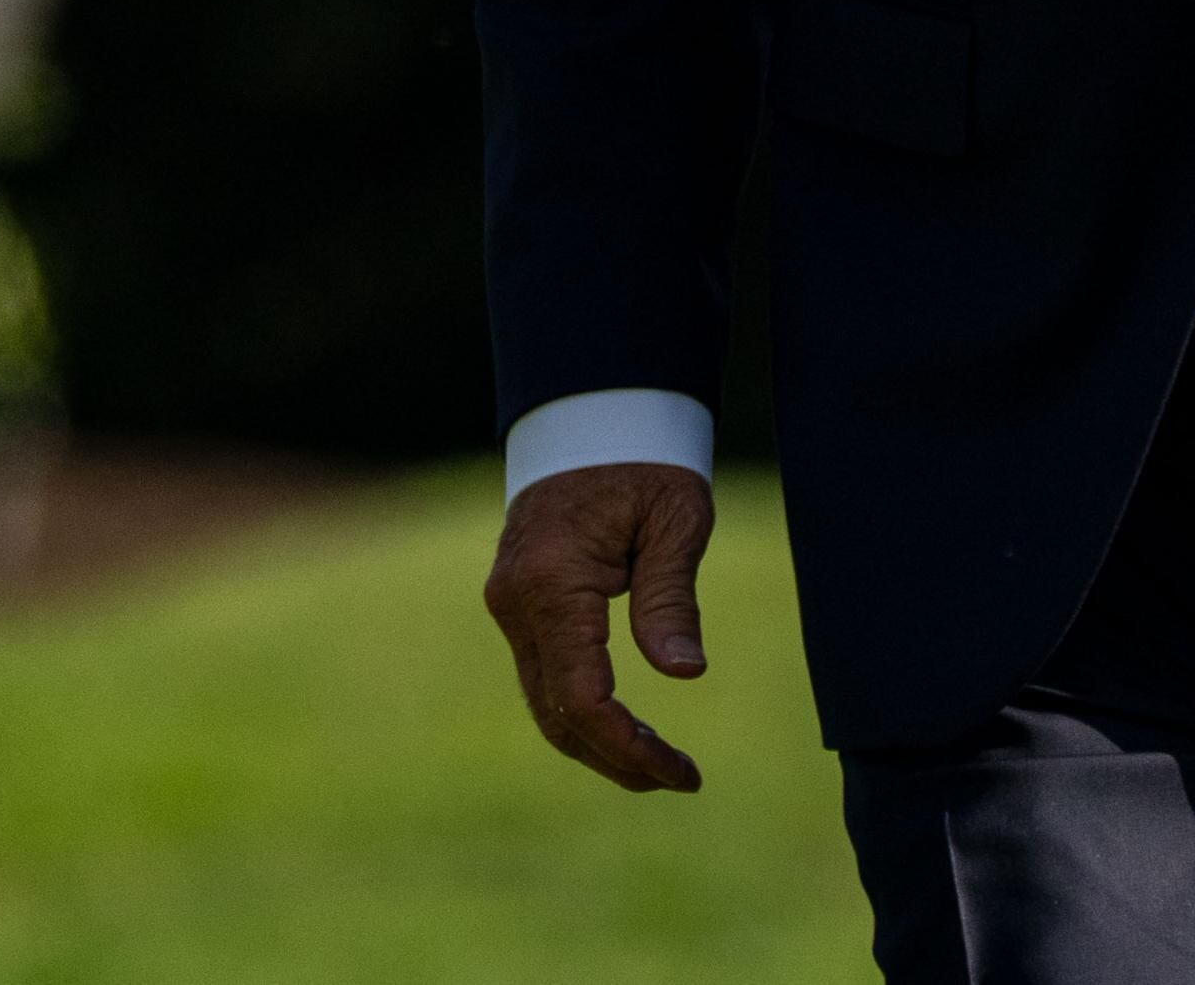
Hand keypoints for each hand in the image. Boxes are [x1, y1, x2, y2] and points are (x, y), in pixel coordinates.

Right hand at [481, 459, 714, 793]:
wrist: (591, 414)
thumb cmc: (643, 460)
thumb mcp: (674, 521)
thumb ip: (670, 600)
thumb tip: (685, 675)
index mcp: (552, 584)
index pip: (584, 700)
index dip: (632, 748)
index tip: (684, 773)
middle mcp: (516, 602)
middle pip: (556, 715)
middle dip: (616, 759)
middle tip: (681, 780)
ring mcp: (509, 604)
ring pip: (543, 702)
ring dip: (597, 743)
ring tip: (660, 766)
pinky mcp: (517, 603)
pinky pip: (541, 675)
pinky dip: (579, 711)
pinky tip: (625, 725)